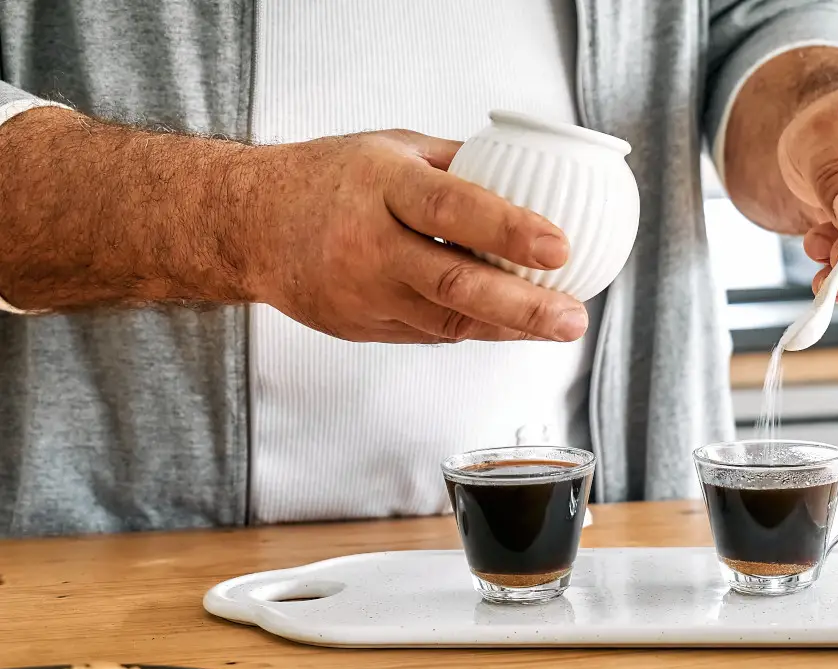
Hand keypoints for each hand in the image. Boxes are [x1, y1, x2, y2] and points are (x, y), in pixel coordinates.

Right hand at [239, 129, 584, 342]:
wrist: (246, 224)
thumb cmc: (325, 177)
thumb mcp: (388, 148)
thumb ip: (454, 164)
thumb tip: (527, 170)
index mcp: (380, 185)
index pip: (451, 209)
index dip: (508, 231)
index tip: (560, 246)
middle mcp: (368, 243)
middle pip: (454, 285)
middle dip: (523, 307)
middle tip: (574, 318)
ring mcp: (360, 293)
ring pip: (446, 321)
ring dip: (509, 328)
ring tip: (558, 326)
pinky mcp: (357, 327)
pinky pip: (428, 333)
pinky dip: (472, 330)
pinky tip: (509, 326)